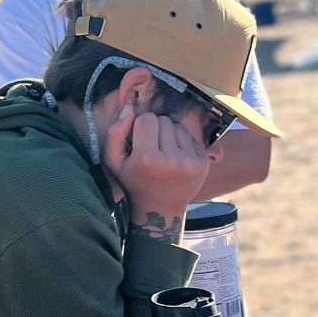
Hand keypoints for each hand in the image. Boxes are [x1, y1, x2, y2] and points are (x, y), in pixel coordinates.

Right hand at [106, 103, 210, 235]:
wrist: (160, 211)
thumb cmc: (133, 183)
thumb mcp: (114, 161)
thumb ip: (115, 131)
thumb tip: (129, 105)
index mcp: (147, 158)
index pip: (147, 118)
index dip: (140, 127)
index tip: (139, 142)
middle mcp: (172, 159)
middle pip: (164, 120)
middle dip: (156, 130)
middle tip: (152, 149)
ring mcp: (190, 161)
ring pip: (179, 126)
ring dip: (170, 135)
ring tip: (164, 153)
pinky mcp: (203, 163)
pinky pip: (191, 137)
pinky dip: (182, 143)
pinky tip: (176, 158)